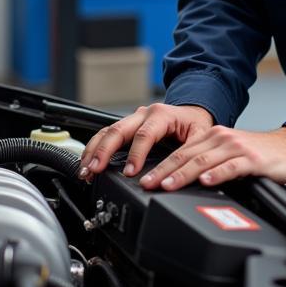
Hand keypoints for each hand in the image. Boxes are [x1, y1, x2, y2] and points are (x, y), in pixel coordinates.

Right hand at [79, 103, 214, 179]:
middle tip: (95, 169)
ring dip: (94, 150)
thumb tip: (181, 173)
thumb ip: (190, 153)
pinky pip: (107, 134)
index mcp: (162, 114)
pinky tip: (88, 162)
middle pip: (118, 129)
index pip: (145, 134)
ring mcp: (133, 119)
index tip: (129, 172)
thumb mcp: (199, 137)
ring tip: (86, 170)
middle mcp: (144, 114)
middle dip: (104, 151)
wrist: (191, 112)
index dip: (135, 154)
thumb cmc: (195, 125)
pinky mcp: (127, 127)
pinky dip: (95, 148)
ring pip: (108, 131)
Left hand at [138, 125, 285, 190]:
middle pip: (187, 155)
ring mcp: (237, 148)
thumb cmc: (261, 156)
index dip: (160, 166)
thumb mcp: (230, 155)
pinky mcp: (253, 160)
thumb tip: (185, 182)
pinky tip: (205, 181)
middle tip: (147, 184)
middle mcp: (222, 139)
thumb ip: (210, 165)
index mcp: (213, 137)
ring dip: (183, 173)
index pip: (181, 152)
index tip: (144, 179)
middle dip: (164, 171)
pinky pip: (231, 166)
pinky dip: (216, 174)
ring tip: (167, 184)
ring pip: (204, 160)